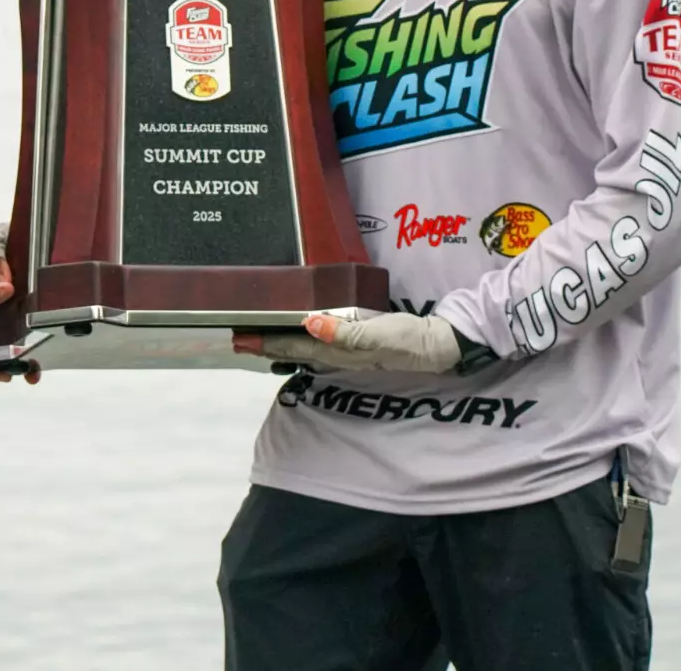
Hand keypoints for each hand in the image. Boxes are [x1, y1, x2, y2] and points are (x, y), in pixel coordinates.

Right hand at [0, 222, 38, 384]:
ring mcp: (5, 320)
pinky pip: (22, 352)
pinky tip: (35, 373)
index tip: (8, 290)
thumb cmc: (14, 237)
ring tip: (10, 376)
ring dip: (0, 367)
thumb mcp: (2, 237)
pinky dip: (27, 365)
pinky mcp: (26, 329)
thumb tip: (2, 280)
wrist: (40, 240)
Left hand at [233, 311, 463, 374]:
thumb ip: (345, 332)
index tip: (241, 340)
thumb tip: (310, 326)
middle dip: (267, 346)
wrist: (441, 343)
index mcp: (339, 352)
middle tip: (240, 340)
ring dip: (282, 344)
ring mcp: (349, 351)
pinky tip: (301, 332)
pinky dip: (304, 338)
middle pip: (294, 352)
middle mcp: (339, 355)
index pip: (294, 348)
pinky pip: (322, 342)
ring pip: (306, 349)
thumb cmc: (410, 338)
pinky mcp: (359, 342)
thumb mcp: (378, 334)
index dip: (267, 344)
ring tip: (261, 339)